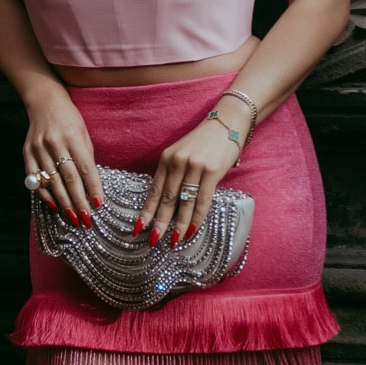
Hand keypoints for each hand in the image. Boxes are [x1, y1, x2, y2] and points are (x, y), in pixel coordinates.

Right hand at [24, 93, 102, 226]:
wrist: (44, 102)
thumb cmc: (69, 119)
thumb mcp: (84, 134)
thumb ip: (87, 158)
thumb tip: (92, 186)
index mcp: (73, 136)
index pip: (85, 168)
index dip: (92, 188)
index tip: (98, 205)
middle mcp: (55, 143)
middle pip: (69, 178)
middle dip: (78, 201)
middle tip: (86, 220)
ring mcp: (38, 148)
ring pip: (52, 182)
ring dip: (64, 203)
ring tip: (73, 218)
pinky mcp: (27, 152)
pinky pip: (35, 179)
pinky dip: (45, 194)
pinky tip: (55, 206)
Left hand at [137, 110, 246, 245]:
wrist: (227, 122)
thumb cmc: (204, 141)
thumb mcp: (182, 153)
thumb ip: (173, 173)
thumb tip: (167, 202)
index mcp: (167, 158)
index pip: (154, 190)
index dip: (146, 211)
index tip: (138, 228)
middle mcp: (177, 162)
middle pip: (167, 199)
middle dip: (159, 223)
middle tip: (153, 241)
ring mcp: (194, 166)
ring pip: (184, 202)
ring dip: (178, 224)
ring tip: (173, 241)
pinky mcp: (212, 171)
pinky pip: (203, 200)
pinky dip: (197, 217)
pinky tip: (192, 229)